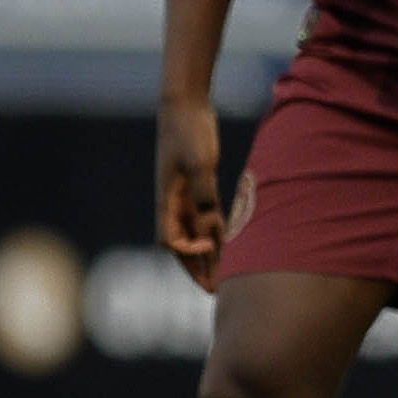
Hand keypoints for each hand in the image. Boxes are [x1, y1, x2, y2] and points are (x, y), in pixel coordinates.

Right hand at [156, 97, 232, 281]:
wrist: (185, 105)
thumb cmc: (188, 131)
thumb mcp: (198, 160)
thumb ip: (203, 190)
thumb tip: (209, 221)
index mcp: (167, 199)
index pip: (170, 239)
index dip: (187, 252)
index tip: (210, 246)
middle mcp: (173, 203)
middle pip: (183, 245)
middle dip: (197, 269)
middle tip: (215, 292)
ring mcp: (186, 196)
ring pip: (196, 234)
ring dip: (209, 256)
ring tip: (225, 279)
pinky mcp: (200, 187)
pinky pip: (207, 218)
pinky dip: (217, 234)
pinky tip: (231, 248)